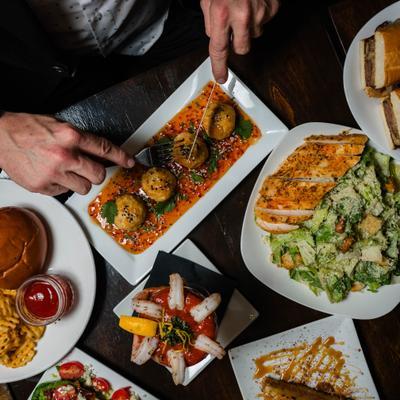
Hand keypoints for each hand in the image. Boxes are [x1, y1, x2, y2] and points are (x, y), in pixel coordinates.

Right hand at [0, 112, 133, 195]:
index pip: (104, 148)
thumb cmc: (28, 129)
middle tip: (89, 170)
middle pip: (98, 175)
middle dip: (97, 174)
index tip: (129, 162)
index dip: (121, 157)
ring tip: (67, 172)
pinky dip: (62, 186)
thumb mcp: (59, 125)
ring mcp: (53, 173)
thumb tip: (100, 153)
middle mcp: (64, 155)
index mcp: (70, 136)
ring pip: (84, 188)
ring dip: (80, 182)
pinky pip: (64, 193)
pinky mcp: (43, 186)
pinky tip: (52, 175)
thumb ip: (80, 140)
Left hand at [200, 0, 279, 82]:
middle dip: (237, 42)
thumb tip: (214, 36)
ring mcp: (260, 12)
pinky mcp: (272, 8)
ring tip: (244, 6)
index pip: (219, 50)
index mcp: (222, 13)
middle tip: (233, 25)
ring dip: (249, 26)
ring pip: (255, 34)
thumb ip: (210, 20)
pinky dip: (259, 14)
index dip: (219, 67)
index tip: (221, 77)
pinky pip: (265, 21)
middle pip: (242, 48)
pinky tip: (254, 1)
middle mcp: (242, 15)